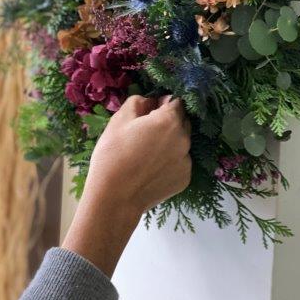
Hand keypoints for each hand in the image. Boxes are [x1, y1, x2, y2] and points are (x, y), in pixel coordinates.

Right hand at [62, 95, 191, 276]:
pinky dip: (170, 161)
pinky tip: (151, 168)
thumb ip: (139, 101)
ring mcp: (186, 161)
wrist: (114, 198)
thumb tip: (151, 101)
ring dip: (170, 142)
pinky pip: (179, 162)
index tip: (149, 112)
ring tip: (146, 153)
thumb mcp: (119, 119)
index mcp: (169, 121)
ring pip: (181, 143)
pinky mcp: (185, 179)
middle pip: (182, 122)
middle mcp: (184, 139)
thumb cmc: (113, 154)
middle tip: (145, 133)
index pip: (176, 102)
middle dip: (168, 122)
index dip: (162, 104)